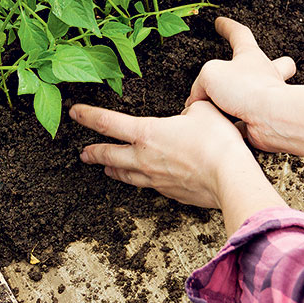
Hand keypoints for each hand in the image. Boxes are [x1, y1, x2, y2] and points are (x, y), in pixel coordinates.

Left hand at [72, 100, 259, 208]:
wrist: (229, 178)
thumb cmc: (216, 142)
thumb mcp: (203, 110)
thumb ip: (190, 110)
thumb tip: (188, 114)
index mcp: (147, 133)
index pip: (108, 122)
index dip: (88, 116)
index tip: (74, 112)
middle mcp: (144, 158)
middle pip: (109, 155)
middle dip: (94, 151)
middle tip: (83, 152)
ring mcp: (155, 178)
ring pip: (125, 174)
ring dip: (112, 169)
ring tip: (105, 169)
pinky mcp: (169, 192)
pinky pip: (147, 185)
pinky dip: (139, 181)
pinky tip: (142, 180)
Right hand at [185, 17, 295, 152]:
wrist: (271, 119)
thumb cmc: (248, 89)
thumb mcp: (210, 75)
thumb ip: (200, 84)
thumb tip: (198, 100)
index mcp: (251, 56)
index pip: (240, 34)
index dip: (228, 27)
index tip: (220, 22)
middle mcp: (264, 75)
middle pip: (272, 62)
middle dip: (261, 64)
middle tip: (248, 69)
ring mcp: (267, 98)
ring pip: (259, 95)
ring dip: (240, 100)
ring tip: (218, 108)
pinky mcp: (265, 120)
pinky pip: (247, 121)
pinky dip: (233, 125)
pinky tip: (220, 129)